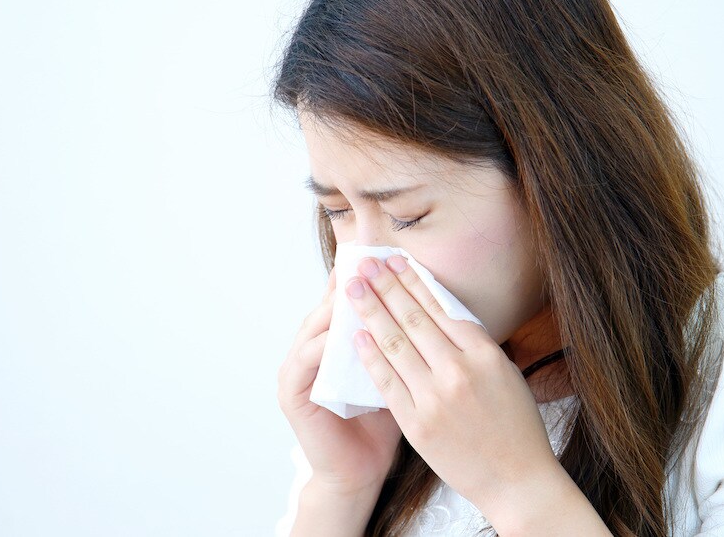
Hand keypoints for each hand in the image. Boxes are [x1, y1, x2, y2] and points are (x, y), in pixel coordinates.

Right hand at [277, 265, 403, 496]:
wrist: (362, 473)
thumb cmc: (384, 422)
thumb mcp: (398, 370)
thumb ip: (403, 338)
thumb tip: (433, 298)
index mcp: (337, 338)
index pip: (349, 297)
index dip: (366, 273)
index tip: (388, 250)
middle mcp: (313, 346)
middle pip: (330, 304)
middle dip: (352, 281)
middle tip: (371, 258)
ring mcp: (297, 367)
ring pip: (317, 327)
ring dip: (337, 309)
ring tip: (360, 289)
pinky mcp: (291, 392)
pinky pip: (307, 360)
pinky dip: (325, 345)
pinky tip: (344, 334)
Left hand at [346, 255, 560, 510]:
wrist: (516, 480)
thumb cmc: (515, 425)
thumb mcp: (505, 372)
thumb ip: (473, 343)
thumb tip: (440, 311)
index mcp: (485, 354)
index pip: (440, 307)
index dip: (413, 281)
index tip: (393, 260)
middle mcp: (459, 371)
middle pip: (413, 319)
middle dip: (385, 287)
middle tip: (363, 264)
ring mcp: (434, 398)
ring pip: (394, 345)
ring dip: (370, 312)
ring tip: (352, 290)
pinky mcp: (416, 423)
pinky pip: (386, 381)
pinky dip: (370, 356)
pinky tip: (356, 335)